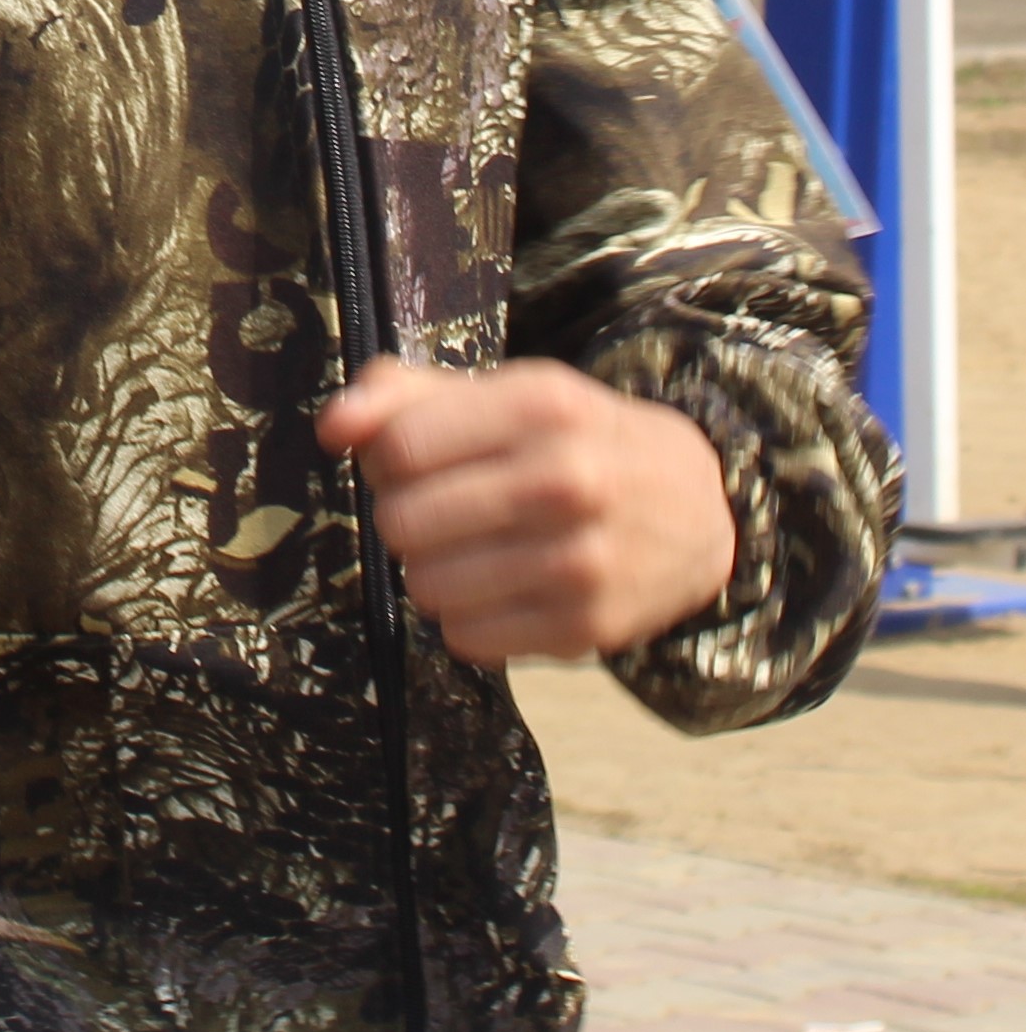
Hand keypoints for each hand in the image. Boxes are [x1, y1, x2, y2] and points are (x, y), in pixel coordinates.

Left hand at [319, 356, 737, 664]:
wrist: (697, 509)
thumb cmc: (574, 440)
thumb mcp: (504, 394)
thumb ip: (403, 397)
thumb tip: (333, 427)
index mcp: (542, 406)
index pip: (398, 446)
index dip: (385, 458)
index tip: (413, 460)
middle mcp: (569, 481)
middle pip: (402, 519)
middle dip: (405, 515)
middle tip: (442, 509)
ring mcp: (583, 560)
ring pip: (424, 584)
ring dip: (430, 570)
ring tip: (471, 548)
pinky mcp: (588, 628)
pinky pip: (465, 637)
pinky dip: (467, 617)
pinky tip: (502, 588)